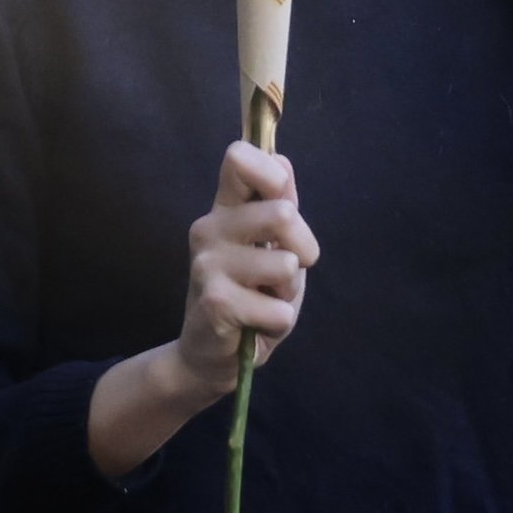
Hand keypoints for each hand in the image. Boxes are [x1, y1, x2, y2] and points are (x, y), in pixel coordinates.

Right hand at [169, 141, 314, 399]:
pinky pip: (279, 310)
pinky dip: (279, 323)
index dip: (272, 173)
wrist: (210, 355)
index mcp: (224, 208)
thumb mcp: (272, 246)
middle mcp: (209, 229)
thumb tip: (281, 160)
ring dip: (289, 292)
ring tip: (265, 300)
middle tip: (287, 270)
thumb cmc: (249, 294)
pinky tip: (255, 324)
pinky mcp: (215, 303)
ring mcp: (208, 265)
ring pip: (286, 265)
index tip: (283, 199)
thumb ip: (278, 205)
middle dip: (304, 247)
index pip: (239, 158)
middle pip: (282, 213)